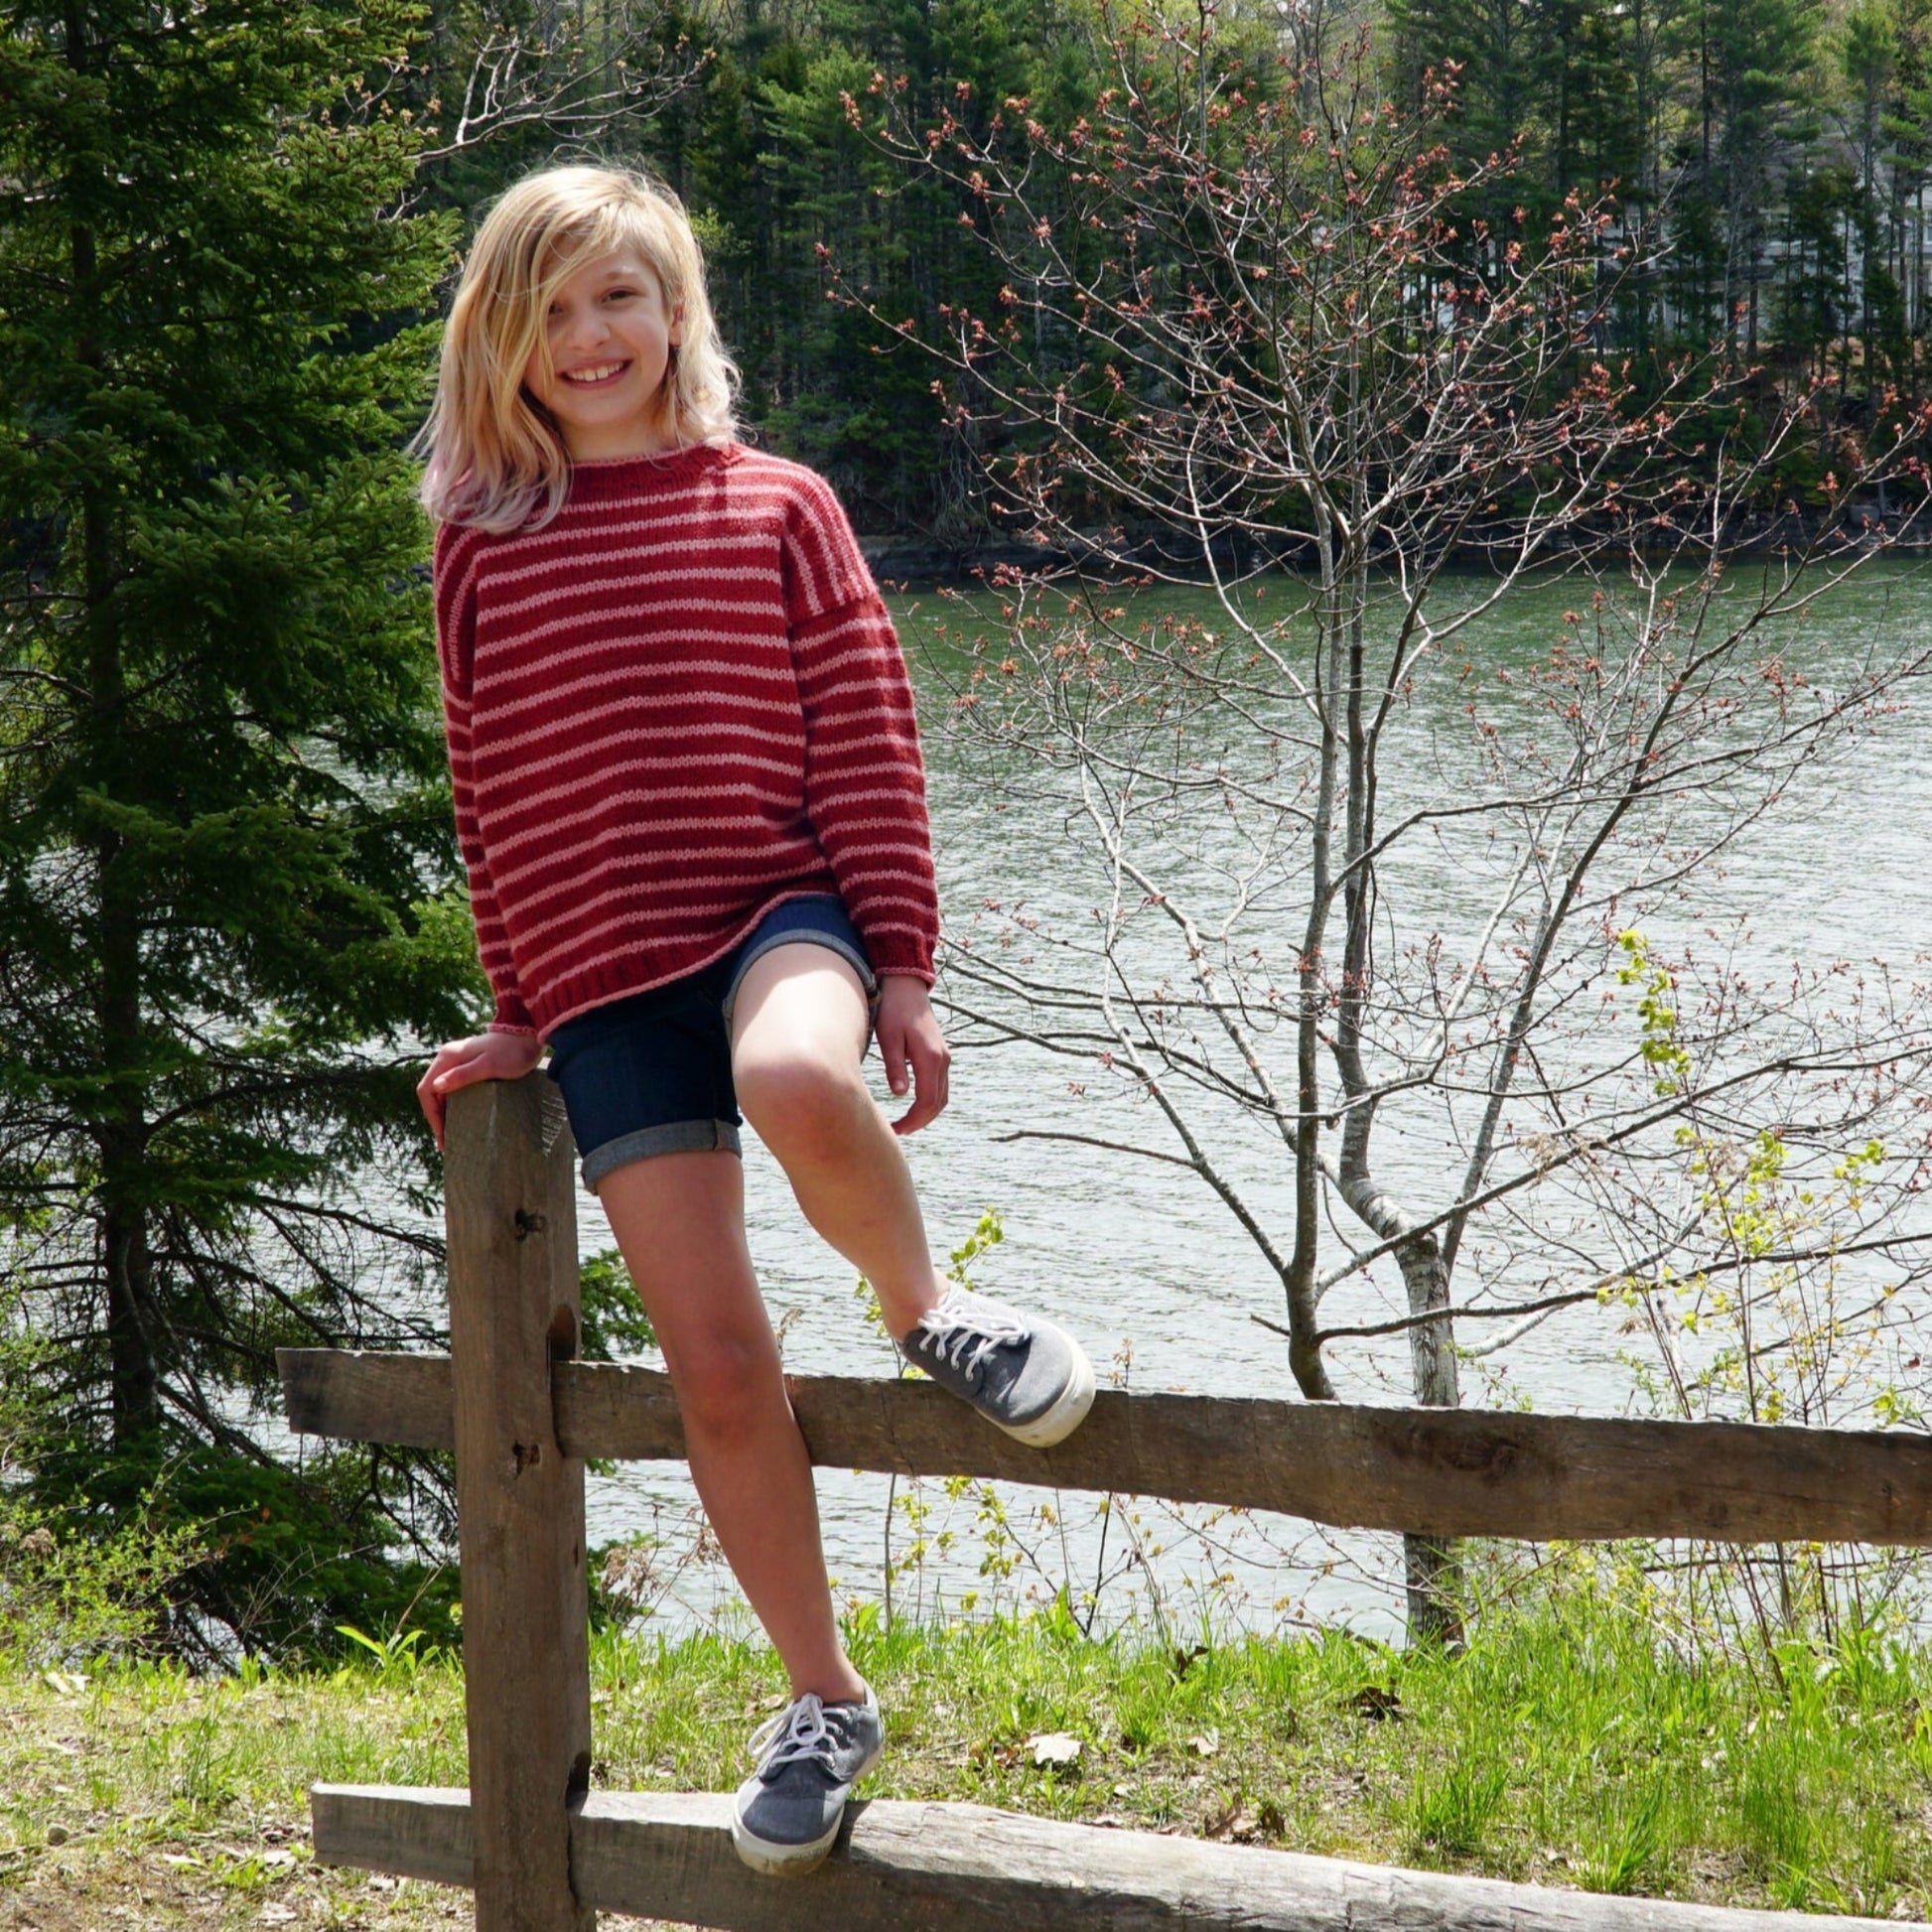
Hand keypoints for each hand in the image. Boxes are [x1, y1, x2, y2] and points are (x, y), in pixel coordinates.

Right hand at [416, 1030, 544, 1147]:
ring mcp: (457, 1062)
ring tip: (452, 1134)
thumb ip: (463, 1075)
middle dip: (436, 1117)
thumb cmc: (512, 1052)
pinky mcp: (468, 1066)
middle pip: (432, 1092)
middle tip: (446, 1141)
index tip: (442, 1135)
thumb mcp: (489, 1066)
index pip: (427, 1089)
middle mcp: (447, 1058)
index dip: (432, 1114)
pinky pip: (453, 1088)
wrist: (528, 1036)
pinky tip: (461, 1117)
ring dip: (443, 1112)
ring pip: (441, 1091)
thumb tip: (436, 1087)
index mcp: (447, 1057)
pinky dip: (453, 1104)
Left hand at [874, 975, 949, 1134]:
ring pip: (942, 1096)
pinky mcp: (941, 1054)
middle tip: (896, 1132)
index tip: (893, 1130)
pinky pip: (940, 1086)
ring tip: (903, 1123)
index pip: (926, 1102)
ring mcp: (945, 1057)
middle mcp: (943, 1060)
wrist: (908, 986)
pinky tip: (912, 1105)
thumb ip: (894, 1066)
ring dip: (926, 1114)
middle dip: (919, 1122)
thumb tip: (900, 1095)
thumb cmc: (893, 1010)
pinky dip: (930, 1101)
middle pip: (937, 1104)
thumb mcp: (888, 1038)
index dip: (912, 1121)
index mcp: (930, 1058)